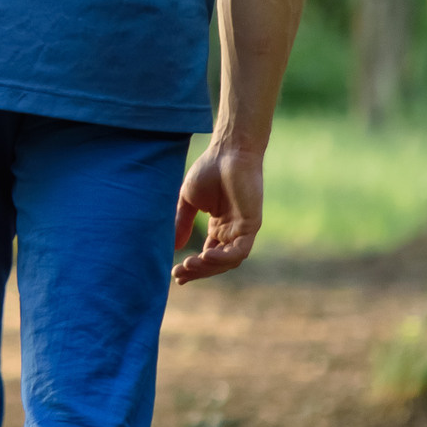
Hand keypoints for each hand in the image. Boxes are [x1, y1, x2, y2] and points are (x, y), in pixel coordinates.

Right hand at [172, 138, 263, 284]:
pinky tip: (205, 256)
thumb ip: (182, 223)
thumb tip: (175, 247)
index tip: (175, 274)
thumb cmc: (209, 171)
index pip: (208, 256)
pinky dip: (223, 257)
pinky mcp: (250, 224)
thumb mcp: (188, 201)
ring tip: (189, 264)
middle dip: (198, 271)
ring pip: (228, 261)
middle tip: (179, 273)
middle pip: (217, 263)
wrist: (227, 153)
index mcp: (219, 227)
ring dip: (208, 267)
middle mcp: (231, 232)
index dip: (193, 268)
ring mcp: (242, 229)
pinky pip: (239, 250)